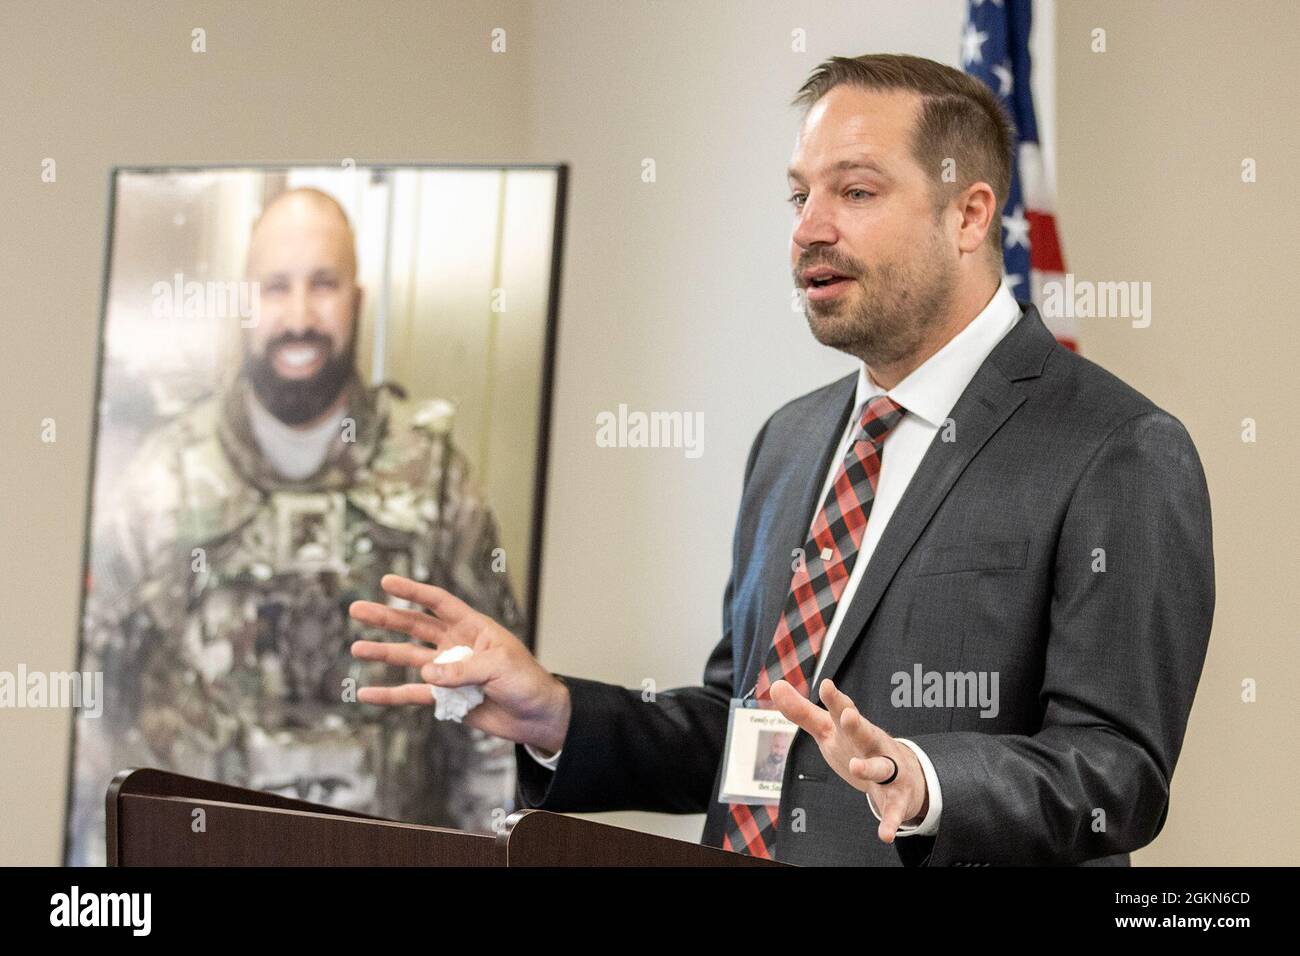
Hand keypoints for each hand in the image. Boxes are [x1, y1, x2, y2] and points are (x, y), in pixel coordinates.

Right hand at [348, 574, 570, 752]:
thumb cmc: (527, 682)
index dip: (413, 591)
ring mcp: (448, 671)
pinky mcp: (445, 698)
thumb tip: (426, 672)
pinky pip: (412, 694)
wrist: (537, 716)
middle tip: (357, 609)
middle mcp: (456, 645)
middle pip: (415, 626)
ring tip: (356, 648)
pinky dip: (390, 695)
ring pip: (409, 658)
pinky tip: (367, 693)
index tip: (387, 581)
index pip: (438, 602)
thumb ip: (463, 669)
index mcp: (473, 627)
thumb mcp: (500, 667)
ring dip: (383, 653)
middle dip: (386, 618)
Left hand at [770, 677, 927, 843]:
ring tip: (855, 766)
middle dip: (857, 725)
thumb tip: (775, 685)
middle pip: (865, 732)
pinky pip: (893, 809)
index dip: (835, 699)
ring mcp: (888, 769)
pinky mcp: (897, 796)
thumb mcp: (828, 730)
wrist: (905, 774)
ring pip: (881, 767)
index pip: (843, 710)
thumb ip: (802, 711)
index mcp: (853, 729)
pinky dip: (890, 821)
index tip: (826, 686)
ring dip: (869, 767)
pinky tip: (884, 834)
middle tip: (848, 715)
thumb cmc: (857, 746)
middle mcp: (872, 744)